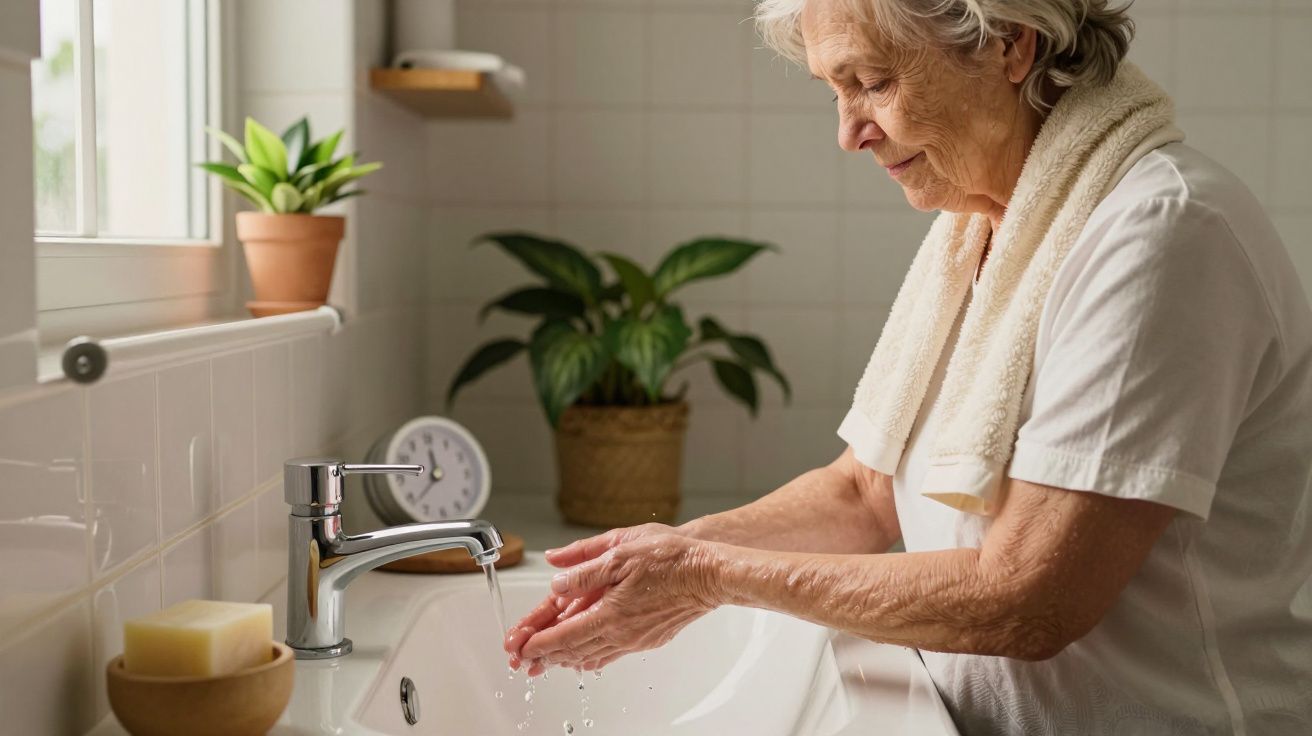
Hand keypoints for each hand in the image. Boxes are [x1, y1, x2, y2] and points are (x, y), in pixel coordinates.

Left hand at [503, 533, 720, 673]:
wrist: (709, 574)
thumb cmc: (671, 559)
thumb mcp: (620, 552)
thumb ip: (584, 567)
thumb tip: (557, 578)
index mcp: (610, 614)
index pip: (563, 637)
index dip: (538, 644)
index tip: (519, 649)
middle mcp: (621, 634)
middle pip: (574, 652)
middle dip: (546, 657)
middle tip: (524, 661)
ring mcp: (636, 640)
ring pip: (593, 656)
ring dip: (567, 659)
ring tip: (548, 661)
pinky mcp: (648, 639)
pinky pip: (612, 654)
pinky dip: (592, 656)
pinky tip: (587, 656)